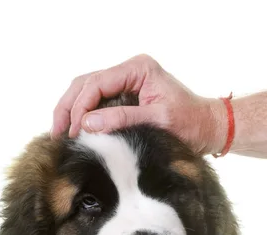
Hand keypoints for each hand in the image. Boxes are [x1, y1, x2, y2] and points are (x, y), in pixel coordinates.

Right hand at [52, 54, 226, 154]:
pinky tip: (75, 131)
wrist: (209, 128)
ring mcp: (126, 84)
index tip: (73, 131)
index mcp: (138, 69)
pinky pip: (97, 103)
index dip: (80, 107)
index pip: (96, 83)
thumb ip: (122, 119)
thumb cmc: (190, 123)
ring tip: (61, 134)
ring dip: (71, 112)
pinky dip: (83, 116)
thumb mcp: (157, 121)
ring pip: (87, 92)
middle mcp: (129, 71)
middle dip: (68, 107)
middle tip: (57, 133)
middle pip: (85, 84)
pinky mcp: (125, 98)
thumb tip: (87, 124)